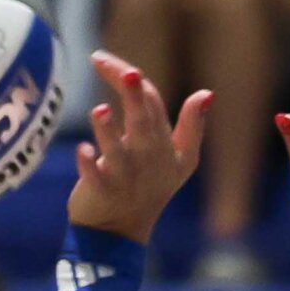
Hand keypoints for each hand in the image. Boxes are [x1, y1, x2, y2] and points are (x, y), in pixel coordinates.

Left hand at [71, 50, 209, 241]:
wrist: (123, 230)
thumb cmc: (151, 186)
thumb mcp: (183, 160)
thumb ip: (193, 126)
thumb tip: (207, 93)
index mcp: (164, 144)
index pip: (152, 102)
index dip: (131, 79)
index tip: (100, 59)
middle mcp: (146, 158)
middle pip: (142, 122)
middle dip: (135, 97)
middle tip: (128, 73)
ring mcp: (125, 177)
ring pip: (118, 152)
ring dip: (109, 131)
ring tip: (101, 111)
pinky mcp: (103, 193)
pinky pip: (96, 180)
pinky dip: (88, 166)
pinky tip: (82, 150)